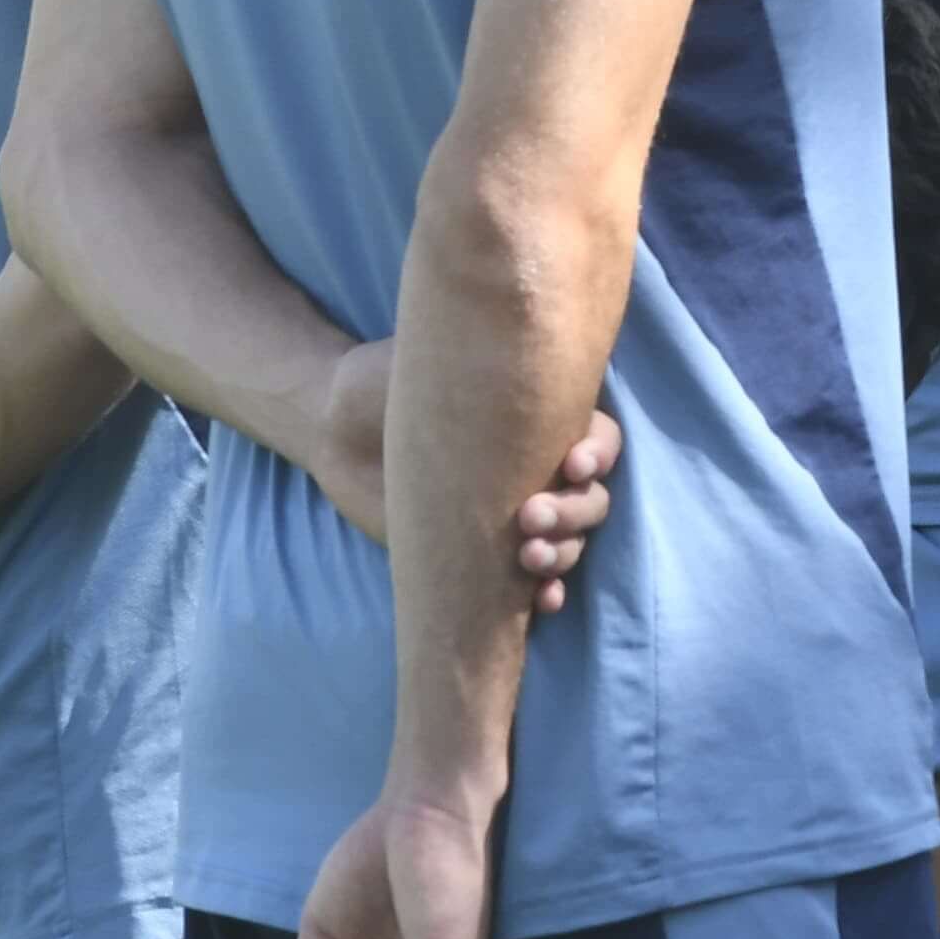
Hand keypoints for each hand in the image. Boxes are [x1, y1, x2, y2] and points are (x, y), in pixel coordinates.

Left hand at [299, 345, 618, 616]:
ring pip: (572, 540)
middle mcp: (539, 465)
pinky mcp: (486, 554)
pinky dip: (547, 592)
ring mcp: (517, 513)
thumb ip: (486, 358)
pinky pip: (535, 581)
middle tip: (529, 517)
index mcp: (544, 416)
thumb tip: (530, 338)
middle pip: (592, 497)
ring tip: (529, 559)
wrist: (338, 426)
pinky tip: (542, 600)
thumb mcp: (440, 355)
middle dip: (573, 512)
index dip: (599, 454)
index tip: (573, 463)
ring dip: (562, 553)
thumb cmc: (391, 378)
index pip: (601, 439)